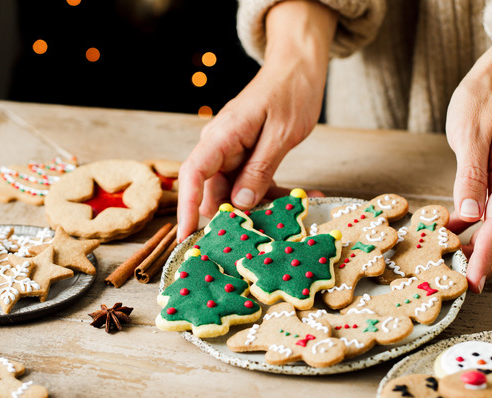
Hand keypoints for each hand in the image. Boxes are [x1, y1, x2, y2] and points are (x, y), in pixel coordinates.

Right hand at [177, 1, 336, 241]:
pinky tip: (304, 198)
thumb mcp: (280, 133)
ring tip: (297, 214)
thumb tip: (240, 204)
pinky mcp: (249, 157)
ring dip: (266, 206)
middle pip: (216, 191)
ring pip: (238, 193)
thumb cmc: (291, 91)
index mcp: (222, 136)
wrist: (299, 67)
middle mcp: (222, 147)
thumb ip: (259, 169)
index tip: (187, 236)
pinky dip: (276, 194)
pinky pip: (255, 184)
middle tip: (265, 236)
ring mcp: (235, 153)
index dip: (187, 207)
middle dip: (238, 217)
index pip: (193, 174)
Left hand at [446, 28, 491, 292]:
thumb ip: (470, 178)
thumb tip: (471, 217)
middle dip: (484, 264)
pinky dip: (477, 234)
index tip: (470, 284)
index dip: (484, 260)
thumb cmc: (483, 103)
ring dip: (479, 251)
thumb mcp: (469, 137)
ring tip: (445, 258)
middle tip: (451, 277)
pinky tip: (451, 233)